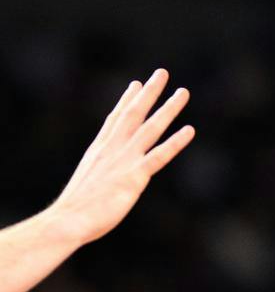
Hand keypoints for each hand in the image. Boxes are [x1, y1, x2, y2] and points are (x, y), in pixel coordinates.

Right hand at [53, 69, 193, 246]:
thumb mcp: (87, 182)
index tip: (136, 84)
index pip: (116, 118)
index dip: (127, 100)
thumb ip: (99, 174)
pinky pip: (160, 155)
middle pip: (134, 113)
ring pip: (151, 127)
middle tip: (162, 73)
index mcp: (99, 149)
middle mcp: (112, 149)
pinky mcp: (135, 176)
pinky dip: (176, 142)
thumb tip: (102, 178)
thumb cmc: (74, 209)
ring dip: (168, 108)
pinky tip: (190, 130)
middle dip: (149, 92)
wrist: (68, 219)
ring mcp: (125, 160)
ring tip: (183, 92)